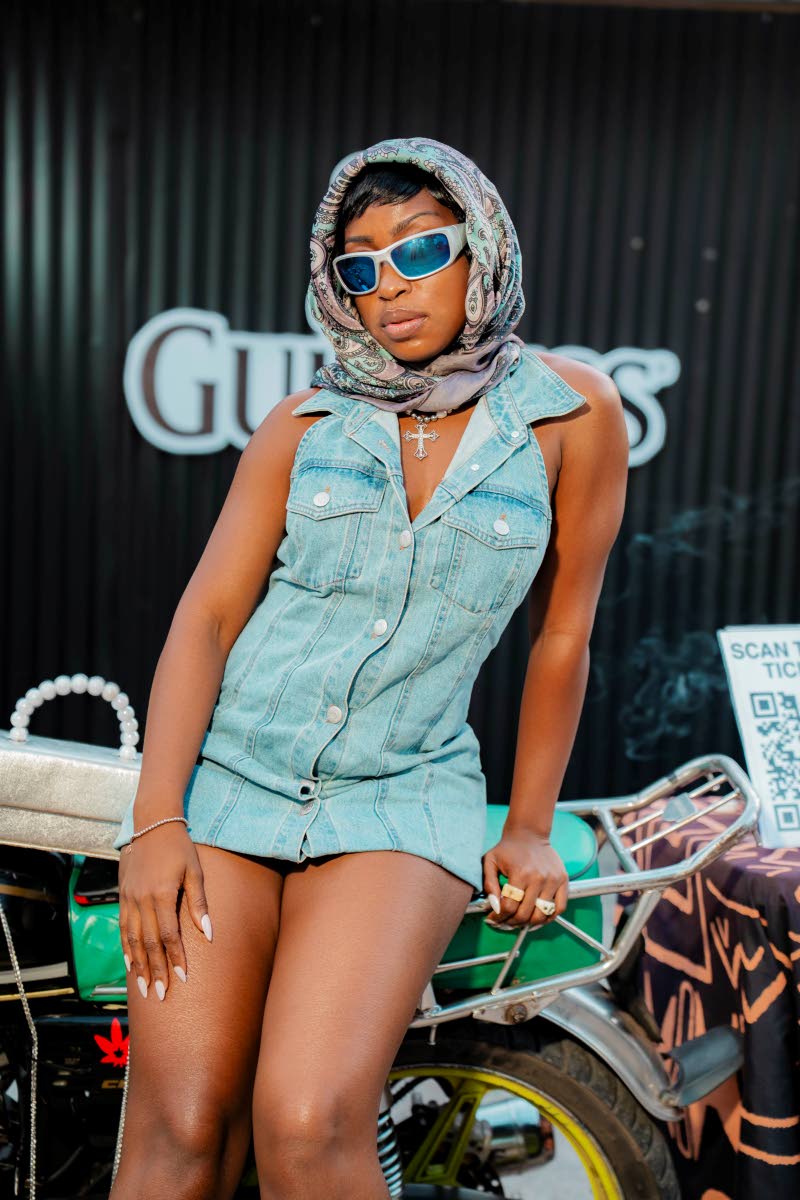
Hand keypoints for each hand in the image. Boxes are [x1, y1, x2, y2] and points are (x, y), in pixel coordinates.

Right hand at [117, 822, 211, 1000]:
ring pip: (131, 939)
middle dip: (154, 970)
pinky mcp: (123, 896)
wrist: (152, 825)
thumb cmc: (180, 847)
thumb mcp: (195, 871)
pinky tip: (129, 964)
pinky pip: (122, 927)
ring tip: (143, 988)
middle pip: (148, 942)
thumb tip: (209, 933)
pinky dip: (125, 948)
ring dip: (138, 965)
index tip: (181, 978)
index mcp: (161, 894)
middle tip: (159, 995)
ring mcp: (129, 898)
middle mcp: (142, 899)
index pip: (168, 934)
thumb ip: (199, 903)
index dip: (175, 957)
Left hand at [482, 828, 568, 929]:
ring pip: (541, 915)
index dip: (498, 917)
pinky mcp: (563, 880)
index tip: (492, 919)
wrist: (529, 833)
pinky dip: (549, 918)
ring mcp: (553, 880)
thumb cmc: (508, 849)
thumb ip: (489, 884)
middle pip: (525, 914)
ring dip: (528, 924)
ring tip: (519, 922)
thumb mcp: (490, 861)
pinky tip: (537, 918)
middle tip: (504, 923)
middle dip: (511, 923)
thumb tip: (494, 906)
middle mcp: (538, 878)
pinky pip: (559, 908)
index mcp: (520, 873)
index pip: (509, 906)